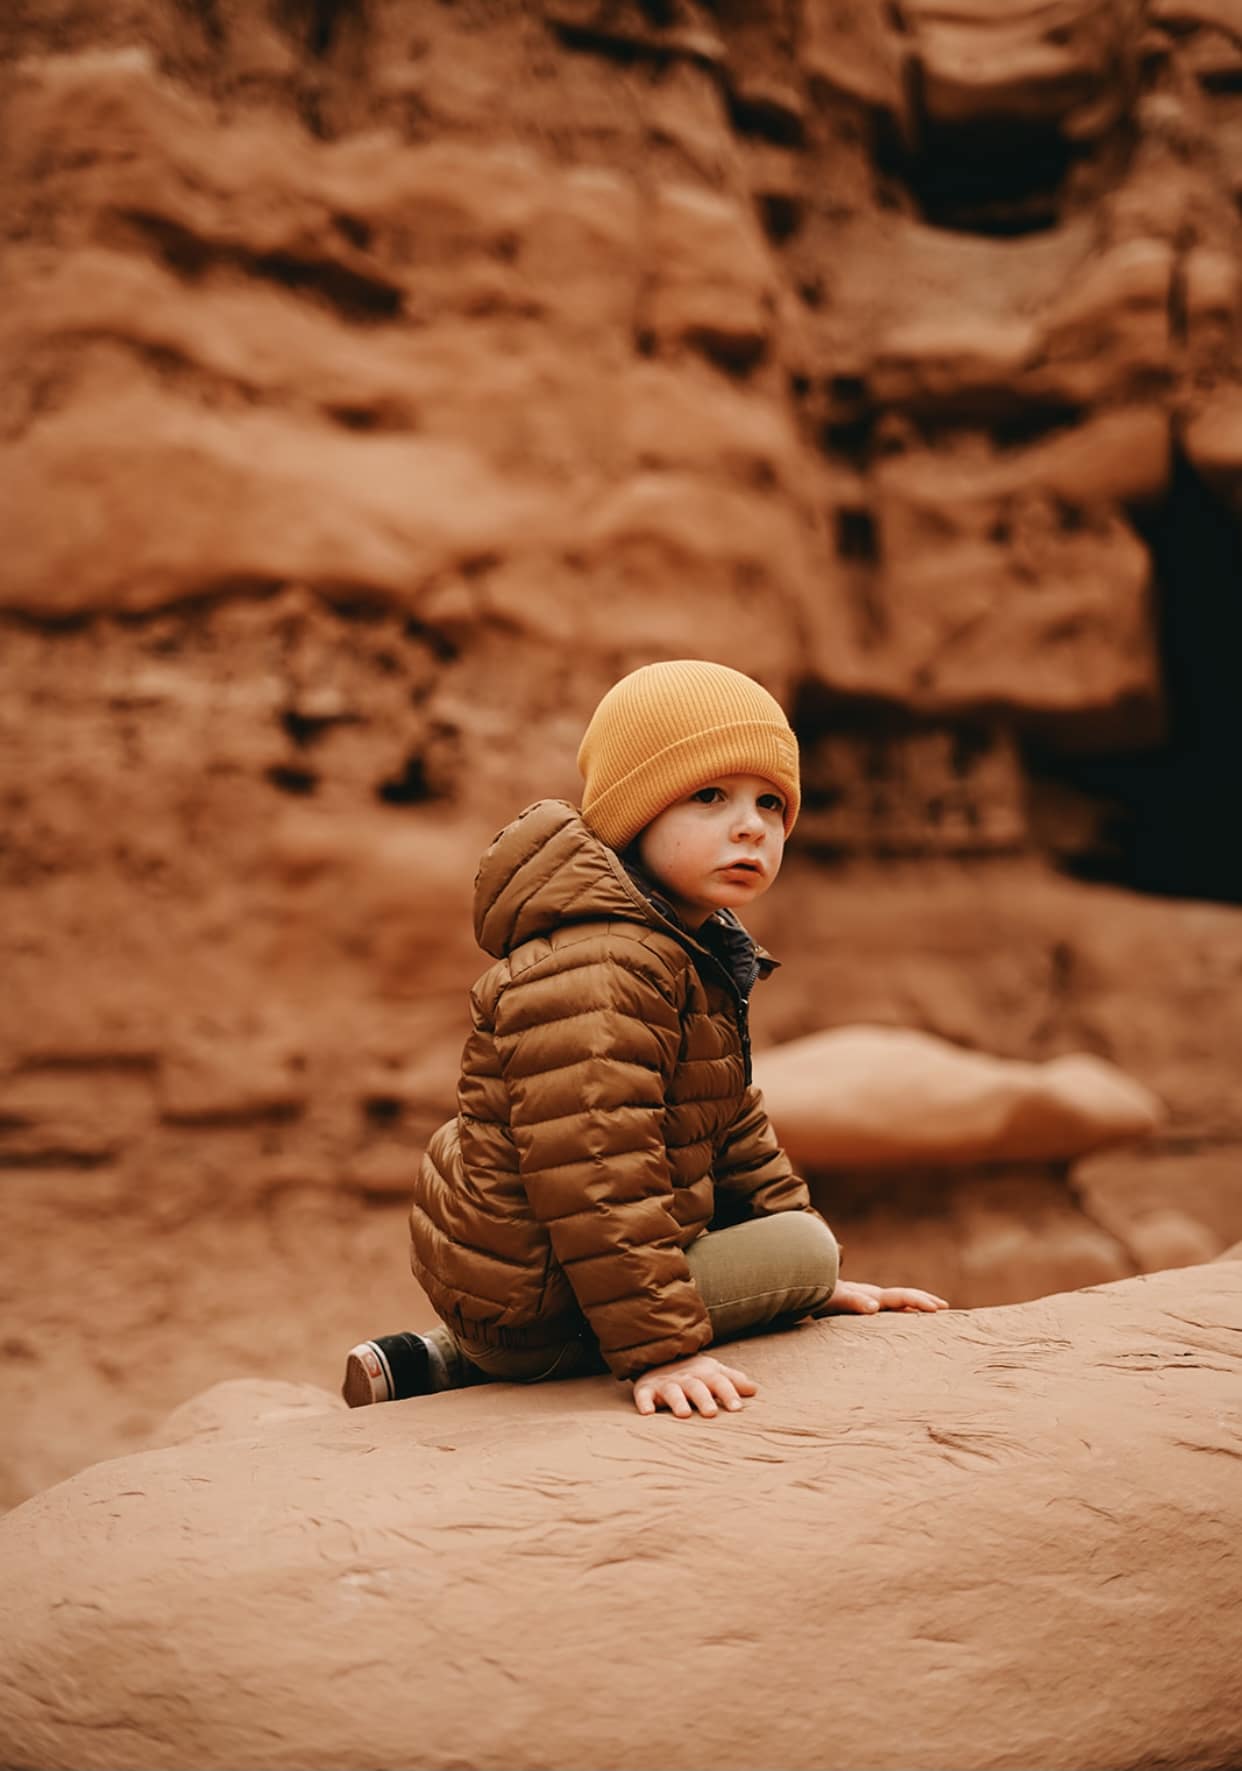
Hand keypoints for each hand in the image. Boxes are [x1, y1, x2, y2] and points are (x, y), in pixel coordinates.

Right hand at [632, 1352, 757, 1418]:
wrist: (659, 1358)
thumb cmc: (694, 1374)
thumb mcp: (714, 1373)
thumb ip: (733, 1381)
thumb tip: (755, 1390)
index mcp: (705, 1374)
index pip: (719, 1382)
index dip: (729, 1393)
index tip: (737, 1408)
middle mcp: (686, 1378)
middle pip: (696, 1387)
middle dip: (704, 1399)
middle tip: (711, 1414)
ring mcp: (665, 1383)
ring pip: (672, 1391)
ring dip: (678, 1402)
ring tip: (684, 1414)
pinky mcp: (646, 1389)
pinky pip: (643, 1395)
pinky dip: (645, 1402)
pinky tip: (648, 1413)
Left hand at [820, 1279, 948, 1314]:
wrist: (810, 1289)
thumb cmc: (823, 1298)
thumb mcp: (836, 1300)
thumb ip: (853, 1302)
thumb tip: (874, 1307)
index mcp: (873, 1296)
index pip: (902, 1297)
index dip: (919, 1301)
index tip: (937, 1308)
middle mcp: (876, 1297)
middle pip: (905, 1296)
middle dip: (925, 1301)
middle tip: (944, 1307)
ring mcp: (872, 1301)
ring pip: (900, 1302)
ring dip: (917, 1305)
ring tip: (933, 1312)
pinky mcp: (866, 1308)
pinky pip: (890, 1310)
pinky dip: (904, 1313)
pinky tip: (907, 1321)